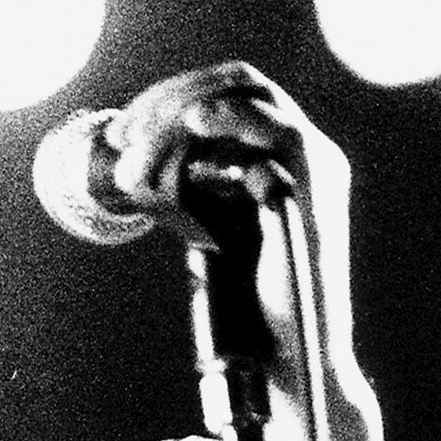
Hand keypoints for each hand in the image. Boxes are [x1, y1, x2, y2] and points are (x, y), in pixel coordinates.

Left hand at [106, 61, 360, 369]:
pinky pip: (286, 136)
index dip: (171, 96)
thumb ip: (192, 184)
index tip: (122, 131)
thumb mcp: (210, 225)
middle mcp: (307, 154)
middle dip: (172, 96)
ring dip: (189, 110)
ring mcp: (318, 171)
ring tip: (142, 142)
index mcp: (283, 157)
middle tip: (124, 133)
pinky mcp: (317, 196)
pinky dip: (237, 119)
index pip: (230, 93)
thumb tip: (138, 154)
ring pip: (256, 99)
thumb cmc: (249, 303)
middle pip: (241, 83)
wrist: (285, 357)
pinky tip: (197, 123)